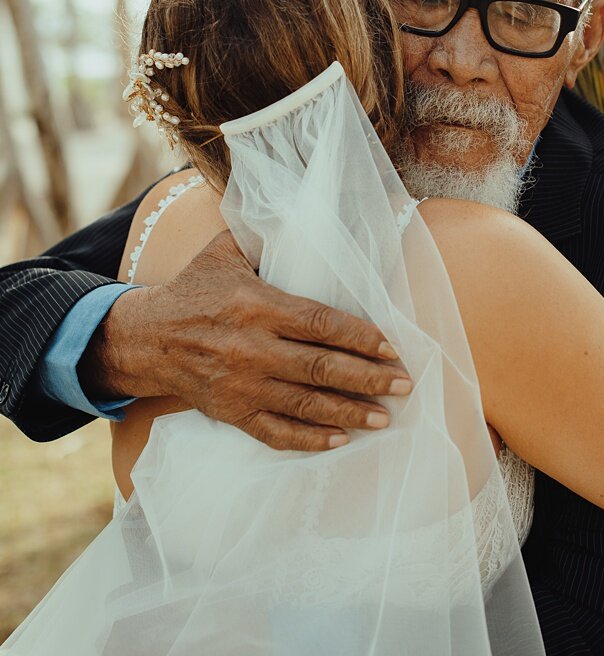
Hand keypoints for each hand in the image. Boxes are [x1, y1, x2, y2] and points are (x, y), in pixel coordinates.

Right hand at [79, 231, 411, 450]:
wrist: (147, 337)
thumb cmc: (195, 288)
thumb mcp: (226, 250)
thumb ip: (265, 235)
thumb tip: (308, 213)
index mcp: (257, 305)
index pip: (320, 323)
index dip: (360, 336)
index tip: (393, 346)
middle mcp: (253, 348)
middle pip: (321, 367)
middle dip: (368, 378)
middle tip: (404, 384)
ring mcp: (243, 385)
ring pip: (306, 404)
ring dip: (349, 413)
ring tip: (384, 418)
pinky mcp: (232, 412)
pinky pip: (277, 432)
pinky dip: (309, 440)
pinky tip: (339, 441)